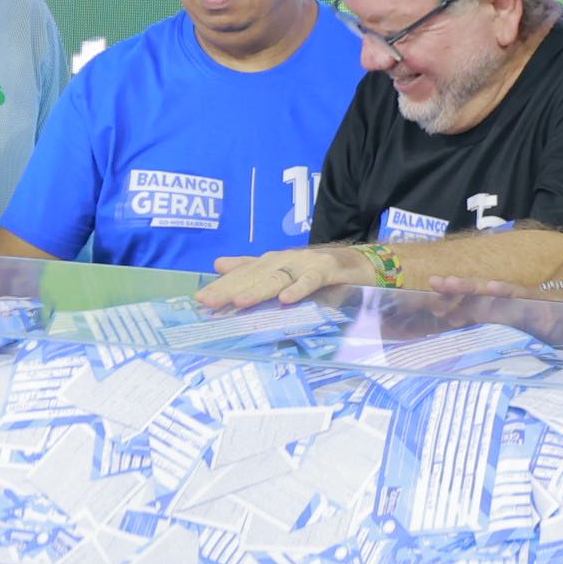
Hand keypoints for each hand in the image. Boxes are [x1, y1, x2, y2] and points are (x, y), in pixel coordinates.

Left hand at [198, 244, 356, 309]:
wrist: (361, 263)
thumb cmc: (319, 270)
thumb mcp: (284, 272)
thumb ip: (252, 268)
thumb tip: (218, 264)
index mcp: (273, 263)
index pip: (243, 275)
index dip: (222, 286)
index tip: (201, 299)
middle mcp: (286, 260)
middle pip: (254, 275)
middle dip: (231, 288)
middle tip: (209, 302)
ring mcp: (306, 263)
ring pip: (279, 277)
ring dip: (259, 289)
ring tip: (240, 302)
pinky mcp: (328, 270)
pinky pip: (312, 280)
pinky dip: (300, 288)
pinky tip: (286, 299)